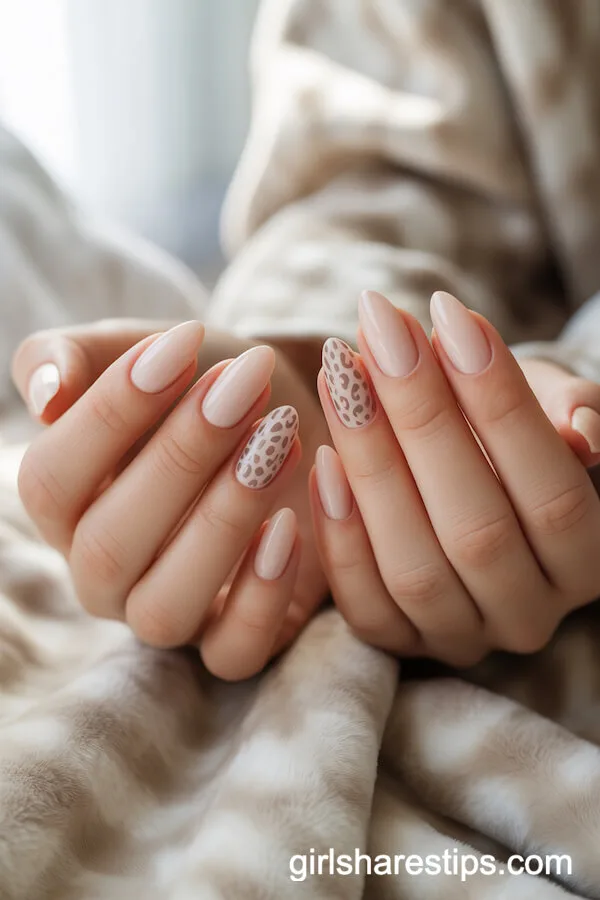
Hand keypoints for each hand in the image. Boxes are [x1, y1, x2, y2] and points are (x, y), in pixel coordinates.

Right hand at [13, 321, 307, 679]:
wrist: (281, 404)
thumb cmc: (198, 377)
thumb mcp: (136, 349)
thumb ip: (72, 357)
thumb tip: (46, 393)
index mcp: (63, 506)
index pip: (51, 480)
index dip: (110, 413)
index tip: (182, 345)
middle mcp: (102, 573)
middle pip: (109, 546)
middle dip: (179, 460)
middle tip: (242, 387)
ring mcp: (167, 610)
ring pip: (164, 607)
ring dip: (222, 521)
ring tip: (276, 441)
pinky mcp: (235, 636)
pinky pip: (233, 654)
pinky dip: (261, 596)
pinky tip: (292, 525)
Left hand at [310, 290, 599, 666]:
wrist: (479, 478)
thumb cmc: (521, 433)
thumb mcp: (557, 408)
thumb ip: (571, 413)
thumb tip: (576, 430)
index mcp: (589, 561)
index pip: (552, 490)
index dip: (500, 402)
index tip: (448, 315)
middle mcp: (530, 613)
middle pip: (476, 531)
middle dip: (423, 420)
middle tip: (379, 333)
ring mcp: (462, 636)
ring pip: (414, 568)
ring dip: (371, 463)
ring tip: (341, 374)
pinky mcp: (399, 641)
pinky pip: (364, 603)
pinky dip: (340, 531)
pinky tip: (321, 454)